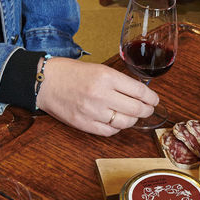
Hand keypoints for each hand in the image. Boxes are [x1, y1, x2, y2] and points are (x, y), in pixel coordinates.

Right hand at [35, 58, 159, 134]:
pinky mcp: (84, 124)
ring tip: (132, 116)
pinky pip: (110, 131)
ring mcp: (93, 111)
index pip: (139, 91)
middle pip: (136, 109)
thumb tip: (139, 93)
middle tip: (148, 109)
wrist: (44, 82)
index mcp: (106, 77)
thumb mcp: (98, 69)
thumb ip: (118, 81)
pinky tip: (116, 121)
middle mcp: (101, 95)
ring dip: (132, 120)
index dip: (151, 98)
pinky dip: (117, 128)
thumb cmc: (70, 73)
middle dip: (147, 110)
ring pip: (125, 122)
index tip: (154, 99)